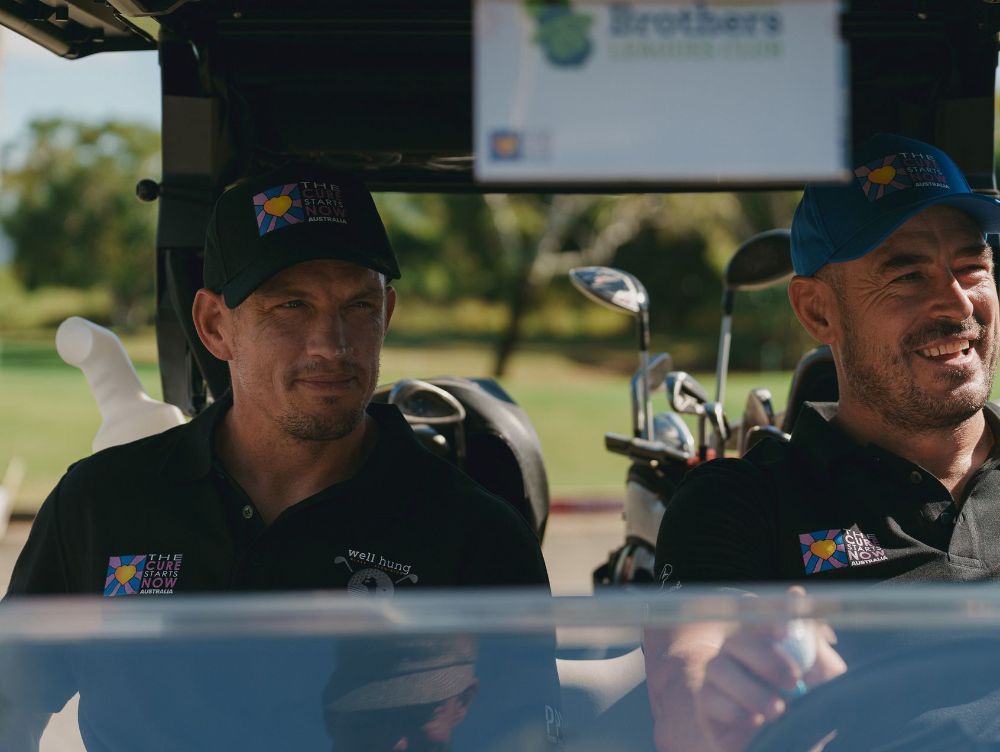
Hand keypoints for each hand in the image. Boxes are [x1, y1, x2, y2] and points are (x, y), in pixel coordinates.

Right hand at [696, 600, 845, 751]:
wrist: (804, 746)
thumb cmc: (812, 709)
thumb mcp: (824, 675)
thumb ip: (811, 639)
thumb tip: (798, 592)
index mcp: (763, 641)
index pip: (753, 614)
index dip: (764, 616)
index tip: (785, 630)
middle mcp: (735, 656)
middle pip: (734, 640)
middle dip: (763, 659)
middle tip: (792, 682)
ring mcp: (717, 681)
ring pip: (717, 669)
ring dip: (750, 690)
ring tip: (778, 711)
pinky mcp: (708, 709)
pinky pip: (709, 700)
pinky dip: (735, 711)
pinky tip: (756, 723)